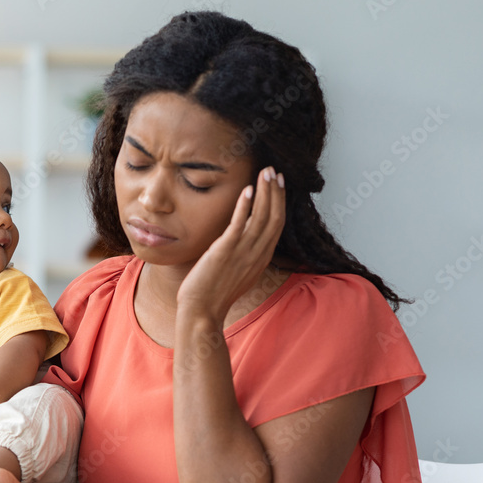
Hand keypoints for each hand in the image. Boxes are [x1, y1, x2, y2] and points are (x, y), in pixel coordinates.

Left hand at [176, 166, 285, 324]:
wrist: (202, 311)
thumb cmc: (214, 292)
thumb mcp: (238, 269)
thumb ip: (245, 251)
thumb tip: (244, 232)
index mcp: (261, 258)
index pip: (277, 224)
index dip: (280, 202)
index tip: (279, 183)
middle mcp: (257, 254)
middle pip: (274, 217)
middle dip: (276, 192)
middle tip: (275, 170)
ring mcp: (242, 253)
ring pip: (261, 217)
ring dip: (265, 192)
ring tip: (265, 172)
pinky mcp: (224, 252)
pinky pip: (238, 226)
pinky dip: (244, 207)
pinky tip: (247, 190)